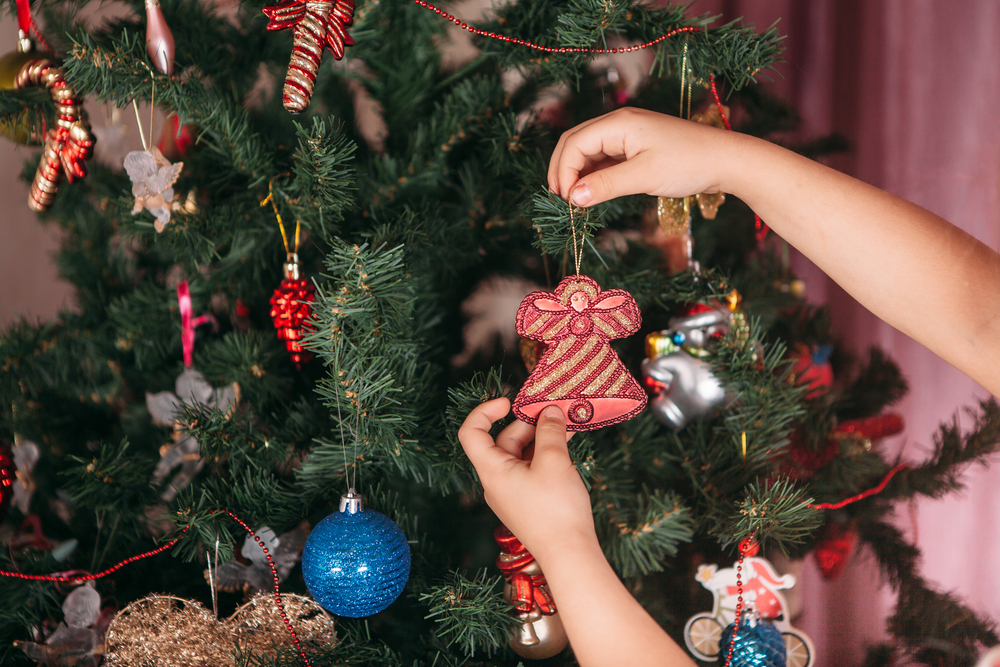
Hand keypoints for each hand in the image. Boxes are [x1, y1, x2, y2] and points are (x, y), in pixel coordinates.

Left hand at [458, 398, 595, 563]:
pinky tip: (566, 447)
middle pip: (503, 440)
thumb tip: (550, 412)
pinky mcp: (527, 501)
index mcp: (492, 470)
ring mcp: (511, 492)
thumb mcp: (555, 461)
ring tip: (567, 428)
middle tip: (556, 413)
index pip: (471, 432)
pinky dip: (545, 454)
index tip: (509, 402)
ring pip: (520, 454)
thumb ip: (550, 431)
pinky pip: (530, 469)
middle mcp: (496, 481)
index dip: (485, 411)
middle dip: (528, 423)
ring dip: (541, 438)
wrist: (569, 555)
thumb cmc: (556, 511)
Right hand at [547, 107, 733, 206]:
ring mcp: (627, 135)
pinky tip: (592, 191)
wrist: (726, 160)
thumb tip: (573, 197)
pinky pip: (604, 158)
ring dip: (576, 173)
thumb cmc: (689, 164)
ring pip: (587, 151)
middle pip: (574, 142)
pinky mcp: (635, 147)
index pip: (573, 144)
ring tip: (575, 200)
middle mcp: (619, 124)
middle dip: (562, 170)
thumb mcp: (644, 177)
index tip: (566, 201)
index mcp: (618, 123)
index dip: (563, 172)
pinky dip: (593, 174)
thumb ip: (606, 185)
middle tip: (561, 200)